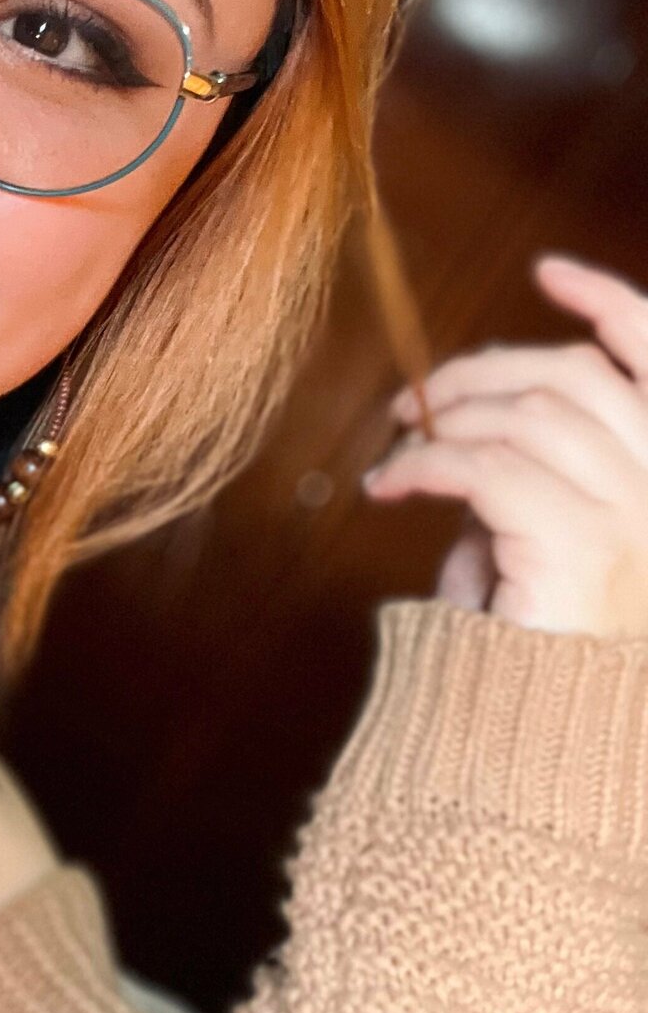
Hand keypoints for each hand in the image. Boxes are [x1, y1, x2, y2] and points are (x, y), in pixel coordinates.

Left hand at [361, 252, 647, 640]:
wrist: (540, 743)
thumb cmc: (535, 650)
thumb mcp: (533, 541)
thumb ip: (525, 475)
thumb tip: (467, 429)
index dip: (610, 302)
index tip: (547, 269)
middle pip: (574, 378)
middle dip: (480, 372)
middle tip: (412, 405)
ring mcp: (637, 520)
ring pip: (529, 415)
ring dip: (446, 420)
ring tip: (398, 452)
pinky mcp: (582, 547)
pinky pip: (486, 468)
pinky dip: (423, 466)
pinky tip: (389, 487)